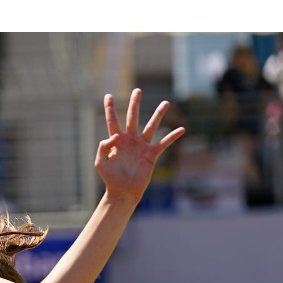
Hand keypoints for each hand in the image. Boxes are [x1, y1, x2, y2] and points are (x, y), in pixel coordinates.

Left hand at [95, 89, 184, 203]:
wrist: (122, 192)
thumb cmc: (110, 177)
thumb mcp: (100, 162)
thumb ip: (103, 147)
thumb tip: (114, 135)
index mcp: (117, 140)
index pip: (112, 121)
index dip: (109, 108)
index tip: (108, 95)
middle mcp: (130, 140)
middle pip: (132, 117)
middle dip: (135, 104)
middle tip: (138, 90)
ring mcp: (141, 146)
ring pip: (151, 126)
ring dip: (158, 114)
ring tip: (165, 103)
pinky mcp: (151, 155)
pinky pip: (164, 143)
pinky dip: (172, 136)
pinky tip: (181, 129)